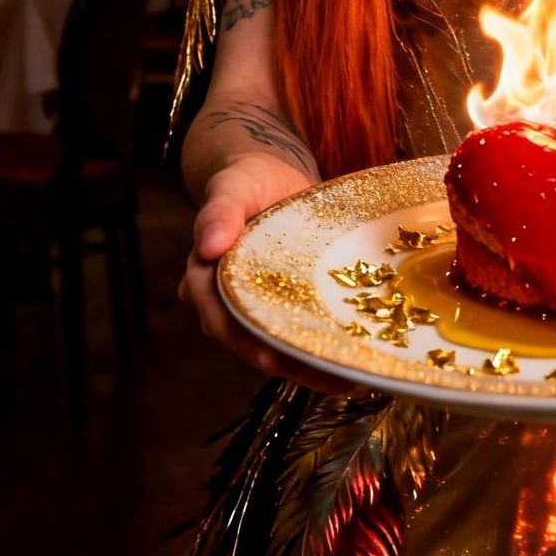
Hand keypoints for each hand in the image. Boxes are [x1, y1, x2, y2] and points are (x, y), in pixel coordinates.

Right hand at [179, 153, 353, 389]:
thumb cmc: (247, 179)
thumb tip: (207, 247)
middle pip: (253, 343)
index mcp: (203, 279)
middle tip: (331, 379)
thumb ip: (220, 212)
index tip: (272, 360)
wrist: (271, 175)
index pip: (219, 318)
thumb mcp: (233, 186)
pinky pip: (299, 329)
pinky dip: (321, 345)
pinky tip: (352, 359)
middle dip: (289, 364)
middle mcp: (226, 302)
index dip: (244, 341)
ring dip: (310, 365)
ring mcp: (257, 305)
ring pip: (278, 344)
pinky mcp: (285, 303)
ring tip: (350, 378)